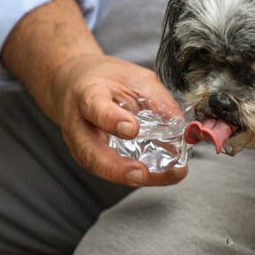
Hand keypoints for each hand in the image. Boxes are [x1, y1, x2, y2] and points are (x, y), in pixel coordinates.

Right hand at [1, 0, 187, 186]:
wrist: (72, 83)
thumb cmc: (106, 80)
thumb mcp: (134, 77)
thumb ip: (157, 99)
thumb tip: (182, 126)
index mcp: (87, 94)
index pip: (95, 108)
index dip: (112, 120)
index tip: (132, 129)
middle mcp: (78, 124)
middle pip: (89, 152)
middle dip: (115, 168)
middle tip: (142, 174)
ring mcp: (80, 145)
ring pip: (97, 167)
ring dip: (129, 177)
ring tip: (161, 177)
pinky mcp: (89, 157)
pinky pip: (108, 170)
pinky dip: (133, 176)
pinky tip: (158, 176)